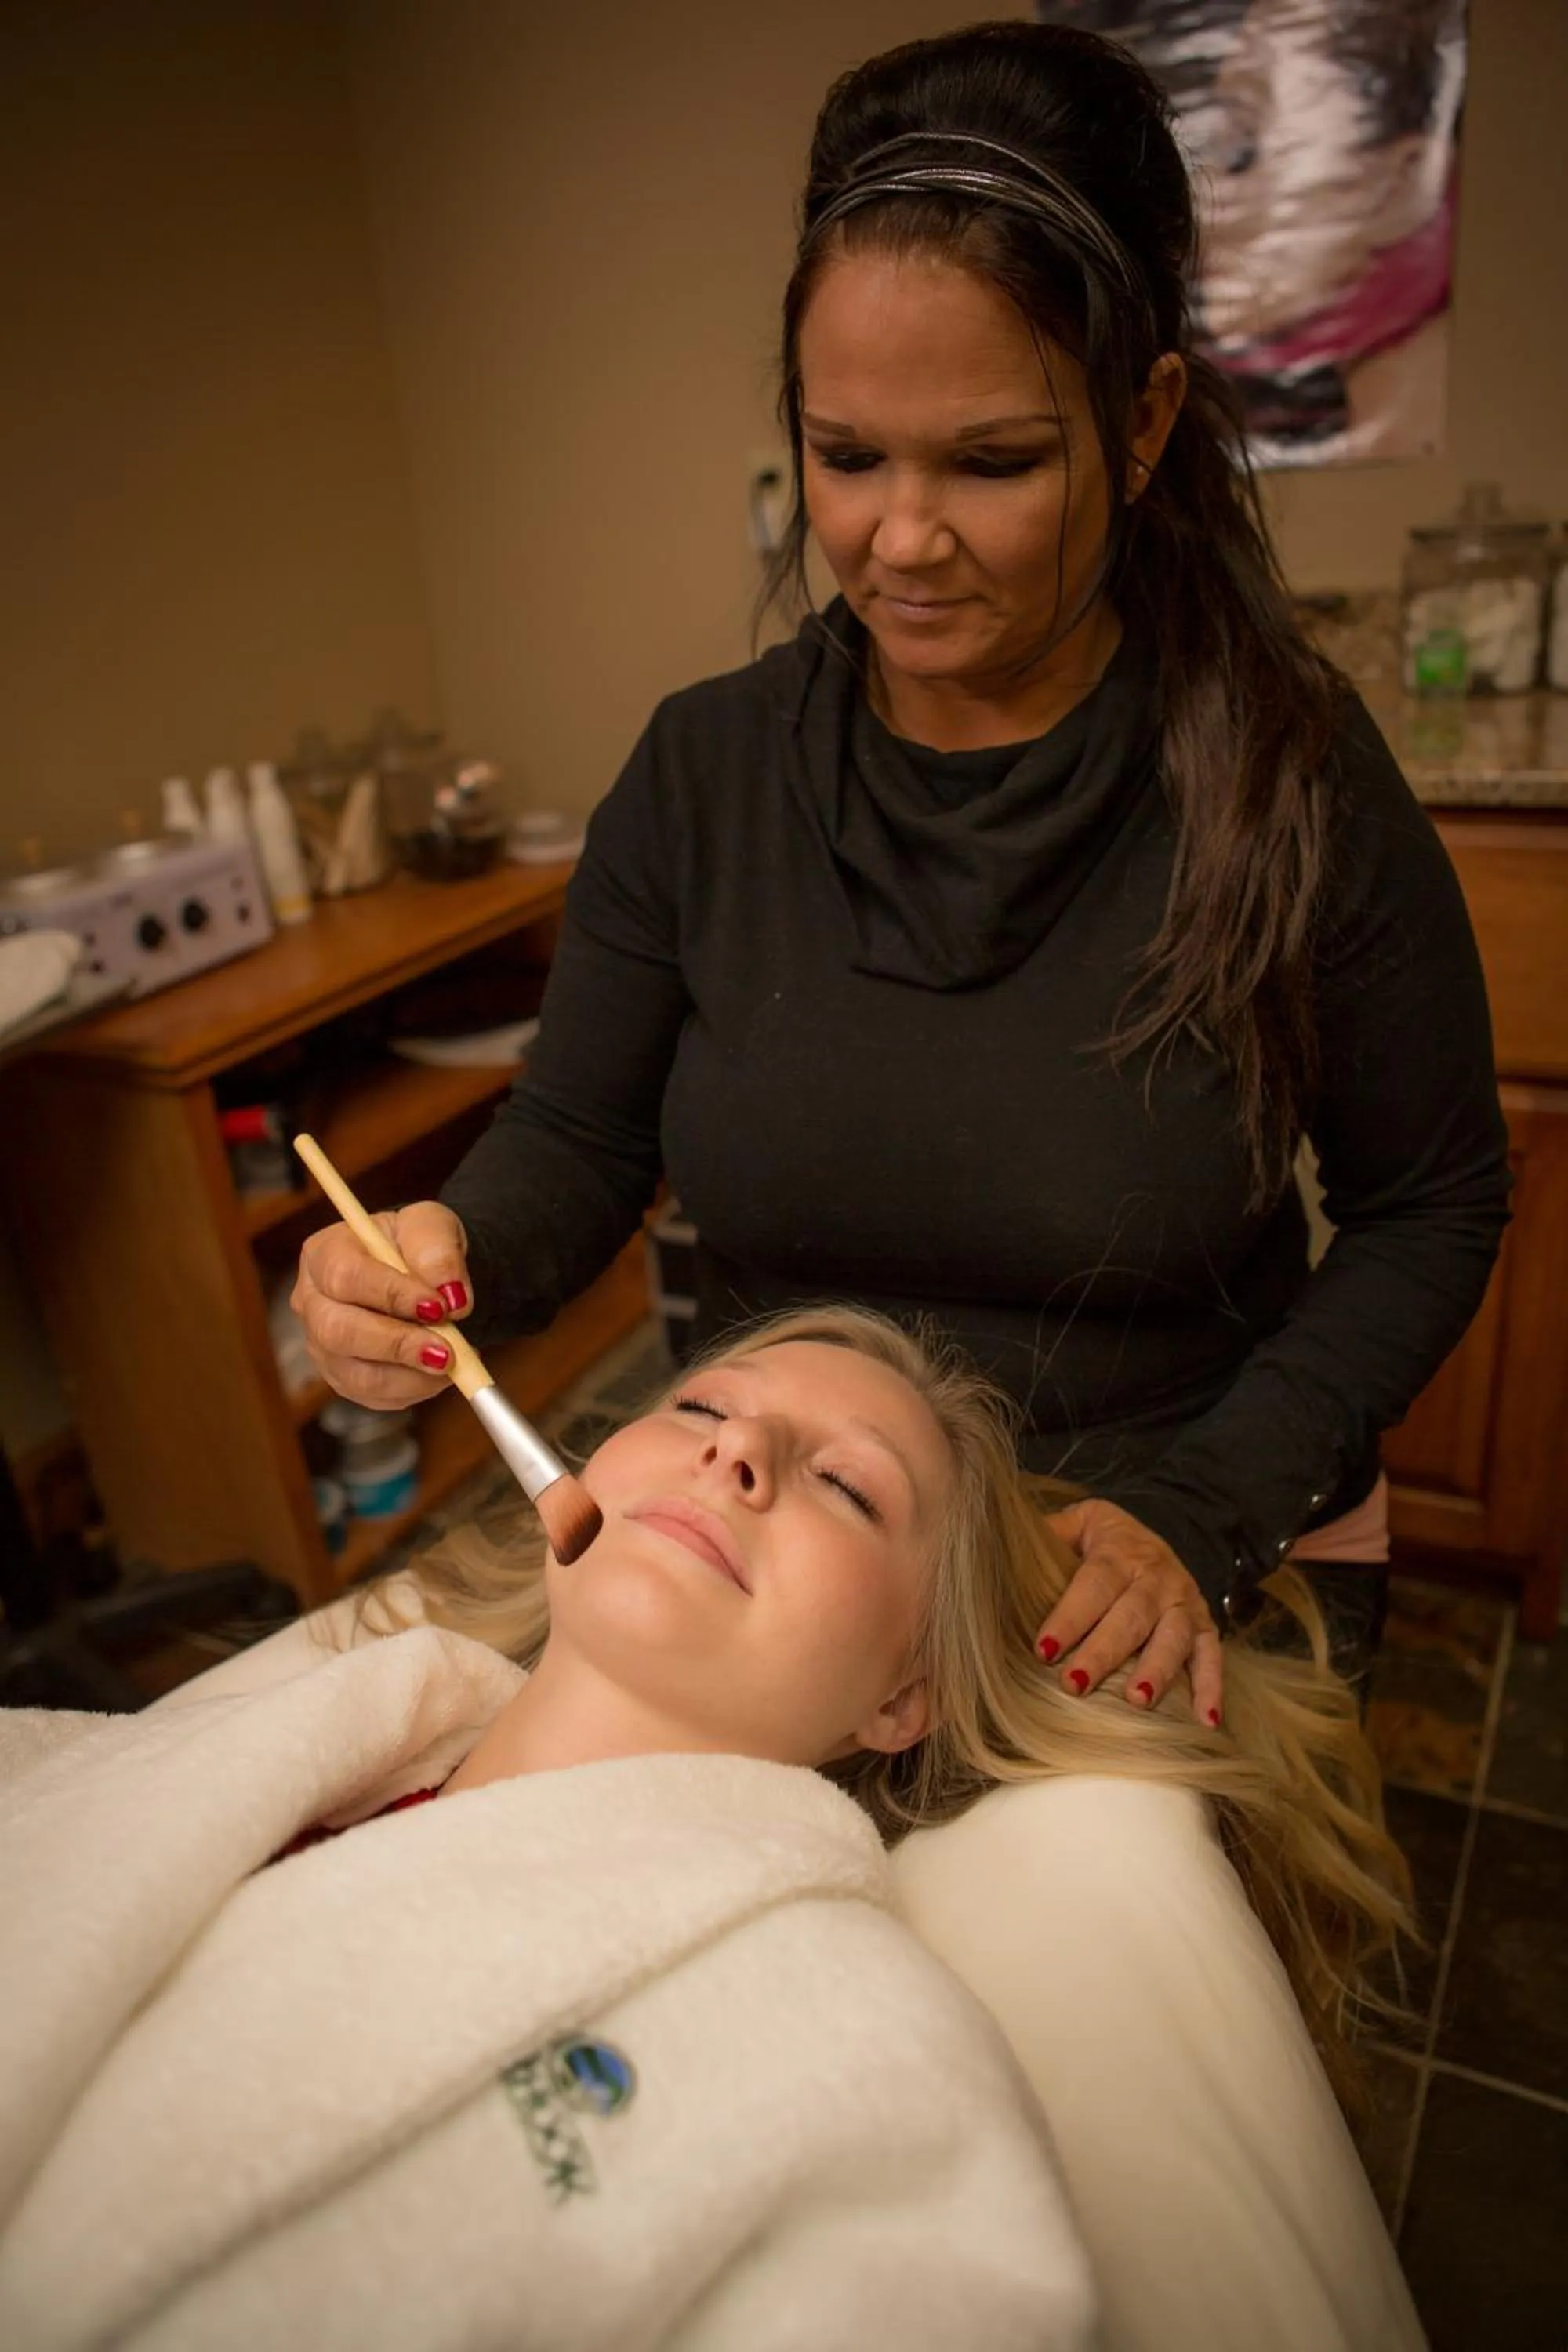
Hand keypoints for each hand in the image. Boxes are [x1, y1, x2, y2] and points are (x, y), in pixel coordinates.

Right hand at [292, 1201, 472, 1409]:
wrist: (426, 1277)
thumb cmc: (420, 1247)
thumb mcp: (433, 1226)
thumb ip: (438, 1250)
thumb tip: (451, 1296)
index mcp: (324, 1253)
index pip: (345, 1277)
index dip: (391, 1294)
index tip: (438, 1306)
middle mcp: (312, 1302)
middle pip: (337, 1332)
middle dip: (397, 1345)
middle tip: (446, 1352)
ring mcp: (323, 1346)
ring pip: (357, 1375)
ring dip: (411, 1375)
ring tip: (453, 1362)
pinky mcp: (344, 1378)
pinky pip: (375, 1396)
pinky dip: (415, 1389)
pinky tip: (441, 1371)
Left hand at [1035, 1498, 1223, 1723]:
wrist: (1154, 1532)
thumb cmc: (1101, 1541)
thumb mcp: (1076, 1523)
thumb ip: (1047, 1535)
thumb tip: (994, 1549)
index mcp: (1119, 1551)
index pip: (1093, 1585)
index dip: (1070, 1616)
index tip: (1044, 1649)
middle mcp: (1157, 1577)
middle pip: (1130, 1616)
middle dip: (1103, 1652)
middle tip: (1074, 1684)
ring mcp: (1184, 1603)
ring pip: (1172, 1638)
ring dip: (1157, 1670)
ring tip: (1137, 1701)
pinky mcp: (1204, 1626)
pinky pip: (1213, 1657)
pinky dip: (1212, 1689)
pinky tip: (1206, 1722)